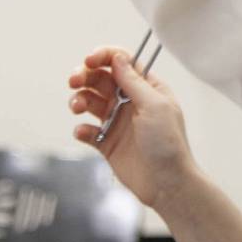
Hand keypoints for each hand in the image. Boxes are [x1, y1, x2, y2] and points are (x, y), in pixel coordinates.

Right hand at [68, 45, 198, 210]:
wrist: (167, 184)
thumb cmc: (168, 143)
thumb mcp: (154, 106)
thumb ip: (133, 81)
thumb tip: (118, 57)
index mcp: (146, 88)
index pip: (121, 62)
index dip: (103, 57)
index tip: (88, 61)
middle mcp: (130, 101)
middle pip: (100, 79)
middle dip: (84, 76)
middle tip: (73, 81)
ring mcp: (117, 121)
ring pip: (90, 101)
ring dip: (79, 99)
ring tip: (76, 107)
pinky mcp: (107, 143)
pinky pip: (87, 130)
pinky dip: (81, 129)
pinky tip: (85, 133)